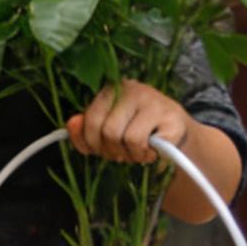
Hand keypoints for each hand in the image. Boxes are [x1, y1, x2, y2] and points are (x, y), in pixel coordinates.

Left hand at [67, 81, 189, 165]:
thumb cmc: (134, 128)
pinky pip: (153, 144)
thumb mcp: (105, 128)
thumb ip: (84, 129)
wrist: (173, 128)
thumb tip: (72, 124)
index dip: (92, 143)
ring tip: (138, 153)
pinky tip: (153, 151)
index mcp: (111, 90)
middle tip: (122, 155)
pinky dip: (148, 155)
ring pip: (130, 139)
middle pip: (109, 131)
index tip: (99, 151)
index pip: (91, 119)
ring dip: (132, 155)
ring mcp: (155, 101)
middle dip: (113, 151)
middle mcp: (132, 90)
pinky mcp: (173, 117)